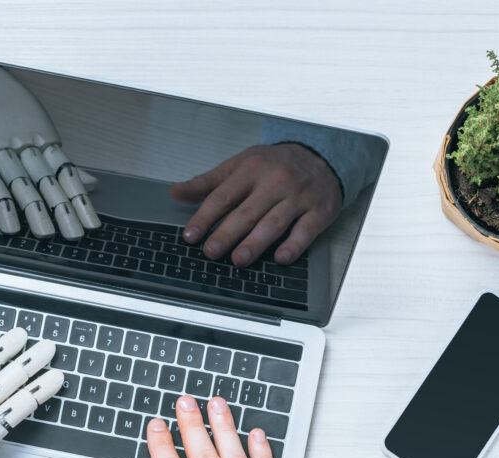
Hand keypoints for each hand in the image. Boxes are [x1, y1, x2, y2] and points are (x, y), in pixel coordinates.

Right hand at [0, 62, 100, 239]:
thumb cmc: (7, 105)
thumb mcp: (39, 127)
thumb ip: (63, 161)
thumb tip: (92, 182)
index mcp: (43, 139)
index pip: (66, 174)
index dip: (80, 200)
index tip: (91, 223)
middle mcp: (24, 144)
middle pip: (46, 182)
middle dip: (62, 210)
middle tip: (74, 235)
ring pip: (20, 183)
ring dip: (34, 211)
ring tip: (45, 234)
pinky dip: (0, 204)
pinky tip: (10, 224)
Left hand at [171, 143, 342, 266]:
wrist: (322, 156)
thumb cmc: (276, 164)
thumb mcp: (240, 165)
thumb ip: (208, 182)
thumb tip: (176, 192)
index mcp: (252, 170)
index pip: (223, 196)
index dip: (205, 217)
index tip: (190, 235)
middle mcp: (275, 182)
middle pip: (247, 212)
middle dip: (227, 233)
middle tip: (211, 251)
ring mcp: (298, 197)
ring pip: (273, 223)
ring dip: (255, 243)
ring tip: (239, 259)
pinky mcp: (318, 211)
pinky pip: (305, 231)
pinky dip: (294, 245)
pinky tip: (281, 258)